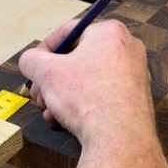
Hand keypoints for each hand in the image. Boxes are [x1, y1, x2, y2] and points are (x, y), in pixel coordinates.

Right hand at [18, 19, 156, 147]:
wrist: (119, 137)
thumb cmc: (86, 96)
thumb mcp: (47, 73)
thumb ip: (32, 60)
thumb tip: (31, 61)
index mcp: (110, 32)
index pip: (70, 31)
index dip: (45, 49)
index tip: (33, 66)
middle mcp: (128, 48)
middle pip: (78, 58)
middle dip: (52, 78)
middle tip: (38, 94)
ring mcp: (135, 73)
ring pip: (88, 79)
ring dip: (62, 94)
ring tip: (48, 111)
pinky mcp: (136, 97)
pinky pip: (102, 93)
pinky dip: (82, 103)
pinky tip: (64, 120)